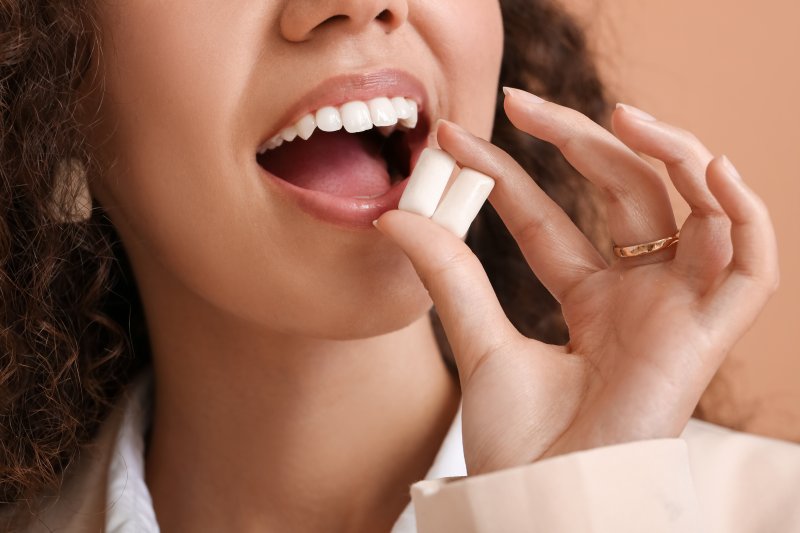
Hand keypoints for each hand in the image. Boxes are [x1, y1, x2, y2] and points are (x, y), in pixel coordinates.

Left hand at [373, 89, 778, 474]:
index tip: (455, 142)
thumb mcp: (477, 342)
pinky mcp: (706, 340)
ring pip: (697, 211)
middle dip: (580, 141)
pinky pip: (751, 270)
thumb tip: (395, 214)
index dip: (507, 174)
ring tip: (619, 115)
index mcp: (589, 301)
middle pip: (626, 195)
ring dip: (671, 154)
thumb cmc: (518, 445)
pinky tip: (710, 169)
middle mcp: (638, 299)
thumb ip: (449, 274)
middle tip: (522, 101)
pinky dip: (744, 216)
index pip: (551, 219)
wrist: (543, 502)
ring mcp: (675, 314)